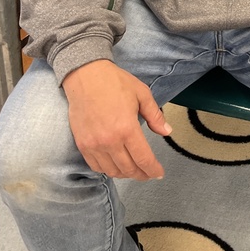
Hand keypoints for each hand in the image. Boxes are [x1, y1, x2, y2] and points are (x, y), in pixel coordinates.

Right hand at [62, 60, 171, 179]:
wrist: (85, 76)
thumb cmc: (115, 82)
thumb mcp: (142, 93)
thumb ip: (155, 116)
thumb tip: (167, 132)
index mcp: (127, 129)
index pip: (143, 159)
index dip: (153, 170)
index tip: (159, 174)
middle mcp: (109, 141)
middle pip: (128, 169)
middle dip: (141, 174)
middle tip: (149, 173)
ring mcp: (93, 145)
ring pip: (112, 171)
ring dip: (125, 174)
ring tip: (134, 169)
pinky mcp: (82, 145)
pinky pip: (96, 166)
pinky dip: (108, 170)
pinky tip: (115, 165)